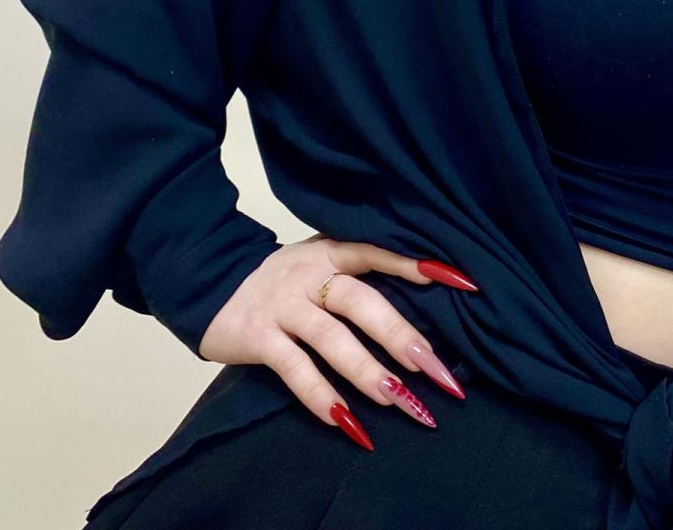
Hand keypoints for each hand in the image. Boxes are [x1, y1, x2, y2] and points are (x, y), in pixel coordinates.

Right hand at [197, 234, 472, 441]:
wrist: (208, 284)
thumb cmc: (282, 282)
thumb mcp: (319, 265)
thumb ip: (358, 279)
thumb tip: (417, 318)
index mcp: (331, 251)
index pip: (379, 252)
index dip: (418, 266)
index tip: (463, 282)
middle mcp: (310, 275)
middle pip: (363, 302)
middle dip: (402, 337)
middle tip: (436, 368)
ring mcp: (283, 305)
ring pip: (332, 340)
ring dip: (368, 372)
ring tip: (398, 400)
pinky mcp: (258, 337)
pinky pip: (295, 370)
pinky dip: (321, 397)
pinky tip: (347, 422)